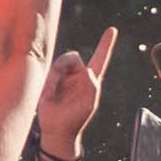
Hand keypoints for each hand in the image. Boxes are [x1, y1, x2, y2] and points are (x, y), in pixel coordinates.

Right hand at [36, 26, 116, 160]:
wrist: (57, 130)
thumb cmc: (75, 118)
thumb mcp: (88, 103)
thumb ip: (92, 86)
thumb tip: (87, 71)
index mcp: (91, 80)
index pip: (100, 58)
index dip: (105, 44)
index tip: (112, 30)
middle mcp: (78, 75)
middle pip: (73, 57)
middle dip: (65, 67)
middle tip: (58, 83)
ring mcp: (63, 77)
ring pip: (59, 63)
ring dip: (54, 78)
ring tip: (51, 94)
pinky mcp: (50, 81)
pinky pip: (49, 73)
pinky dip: (49, 84)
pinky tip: (48, 96)